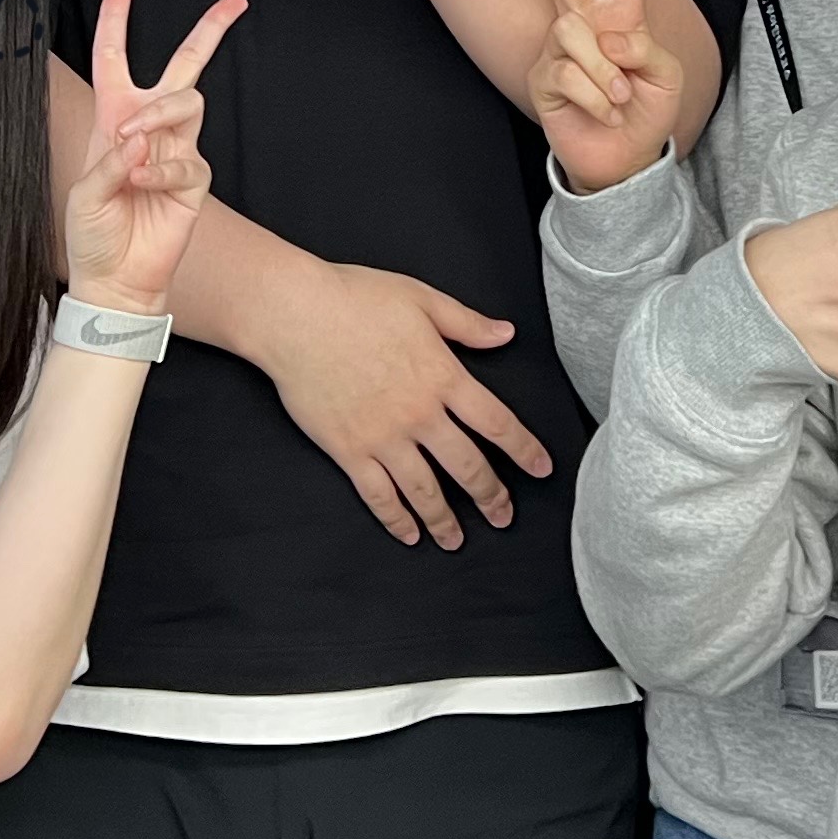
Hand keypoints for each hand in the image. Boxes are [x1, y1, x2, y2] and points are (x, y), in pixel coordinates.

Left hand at [66, 0, 242, 315]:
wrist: (116, 279)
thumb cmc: (93, 235)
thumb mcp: (83, 192)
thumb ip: (110, 161)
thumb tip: (141, 137)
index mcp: (113, 118)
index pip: (115, 60)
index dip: (117, 22)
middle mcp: (148, 127)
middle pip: (185, 65)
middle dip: (210, 30)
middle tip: (234, 2)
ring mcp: (176, 150)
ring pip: (188, 101)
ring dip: (160, 112)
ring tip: (135, 141)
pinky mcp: (194, 180)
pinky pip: (187, 160)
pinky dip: (161, 169)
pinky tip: (143, 182)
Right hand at [252, 262, 556, 549]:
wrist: (295, 314)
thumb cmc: (356, 298)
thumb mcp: (421, 299)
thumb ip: (467, 323)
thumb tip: (506, 334)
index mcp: (443, 376)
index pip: (497, 423)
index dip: (524, 449)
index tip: (542, 469)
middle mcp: (420, 414)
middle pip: (468, 466)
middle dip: (491, 496)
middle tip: (503, 517)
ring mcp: (383, 437)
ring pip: (425, 491)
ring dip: (446, 520)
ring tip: (457, 540)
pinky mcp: (348, 451)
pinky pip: (378, 496)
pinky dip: (396, 520)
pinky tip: (408, 534)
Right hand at [525, 0, 677, 190]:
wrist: (622, 159)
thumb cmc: (646, 111)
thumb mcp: (666, 76)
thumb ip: (645, 48)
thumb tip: (608, 36)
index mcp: (622, 15)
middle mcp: (585, 21)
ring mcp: (559, 47)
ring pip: (572, 32)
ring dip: (603, 72)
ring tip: (616, 98)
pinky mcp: (543, 76)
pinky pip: (567, 73)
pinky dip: (594, 97)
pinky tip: (601, 111)